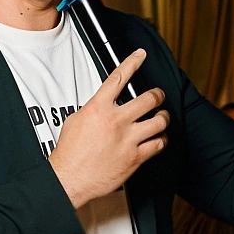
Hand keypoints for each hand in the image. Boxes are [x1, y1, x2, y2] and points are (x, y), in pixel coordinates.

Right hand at [49, 49, 168, 209]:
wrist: (70, 178)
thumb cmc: (70, 153)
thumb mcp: (75, 121)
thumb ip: (93, 109)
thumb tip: (103, 105)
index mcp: (98, 109)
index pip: (119, 77)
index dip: (133, 62)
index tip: (140, 55)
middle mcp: (116, 121)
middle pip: (149, 99)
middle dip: (158, 95)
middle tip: (158, 96)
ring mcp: (128, 139)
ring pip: (159, 120)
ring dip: (163, 117)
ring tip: (161, 117)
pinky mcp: (135, 157)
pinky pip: (158, 144)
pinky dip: (161, 139)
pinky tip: (158, 138)